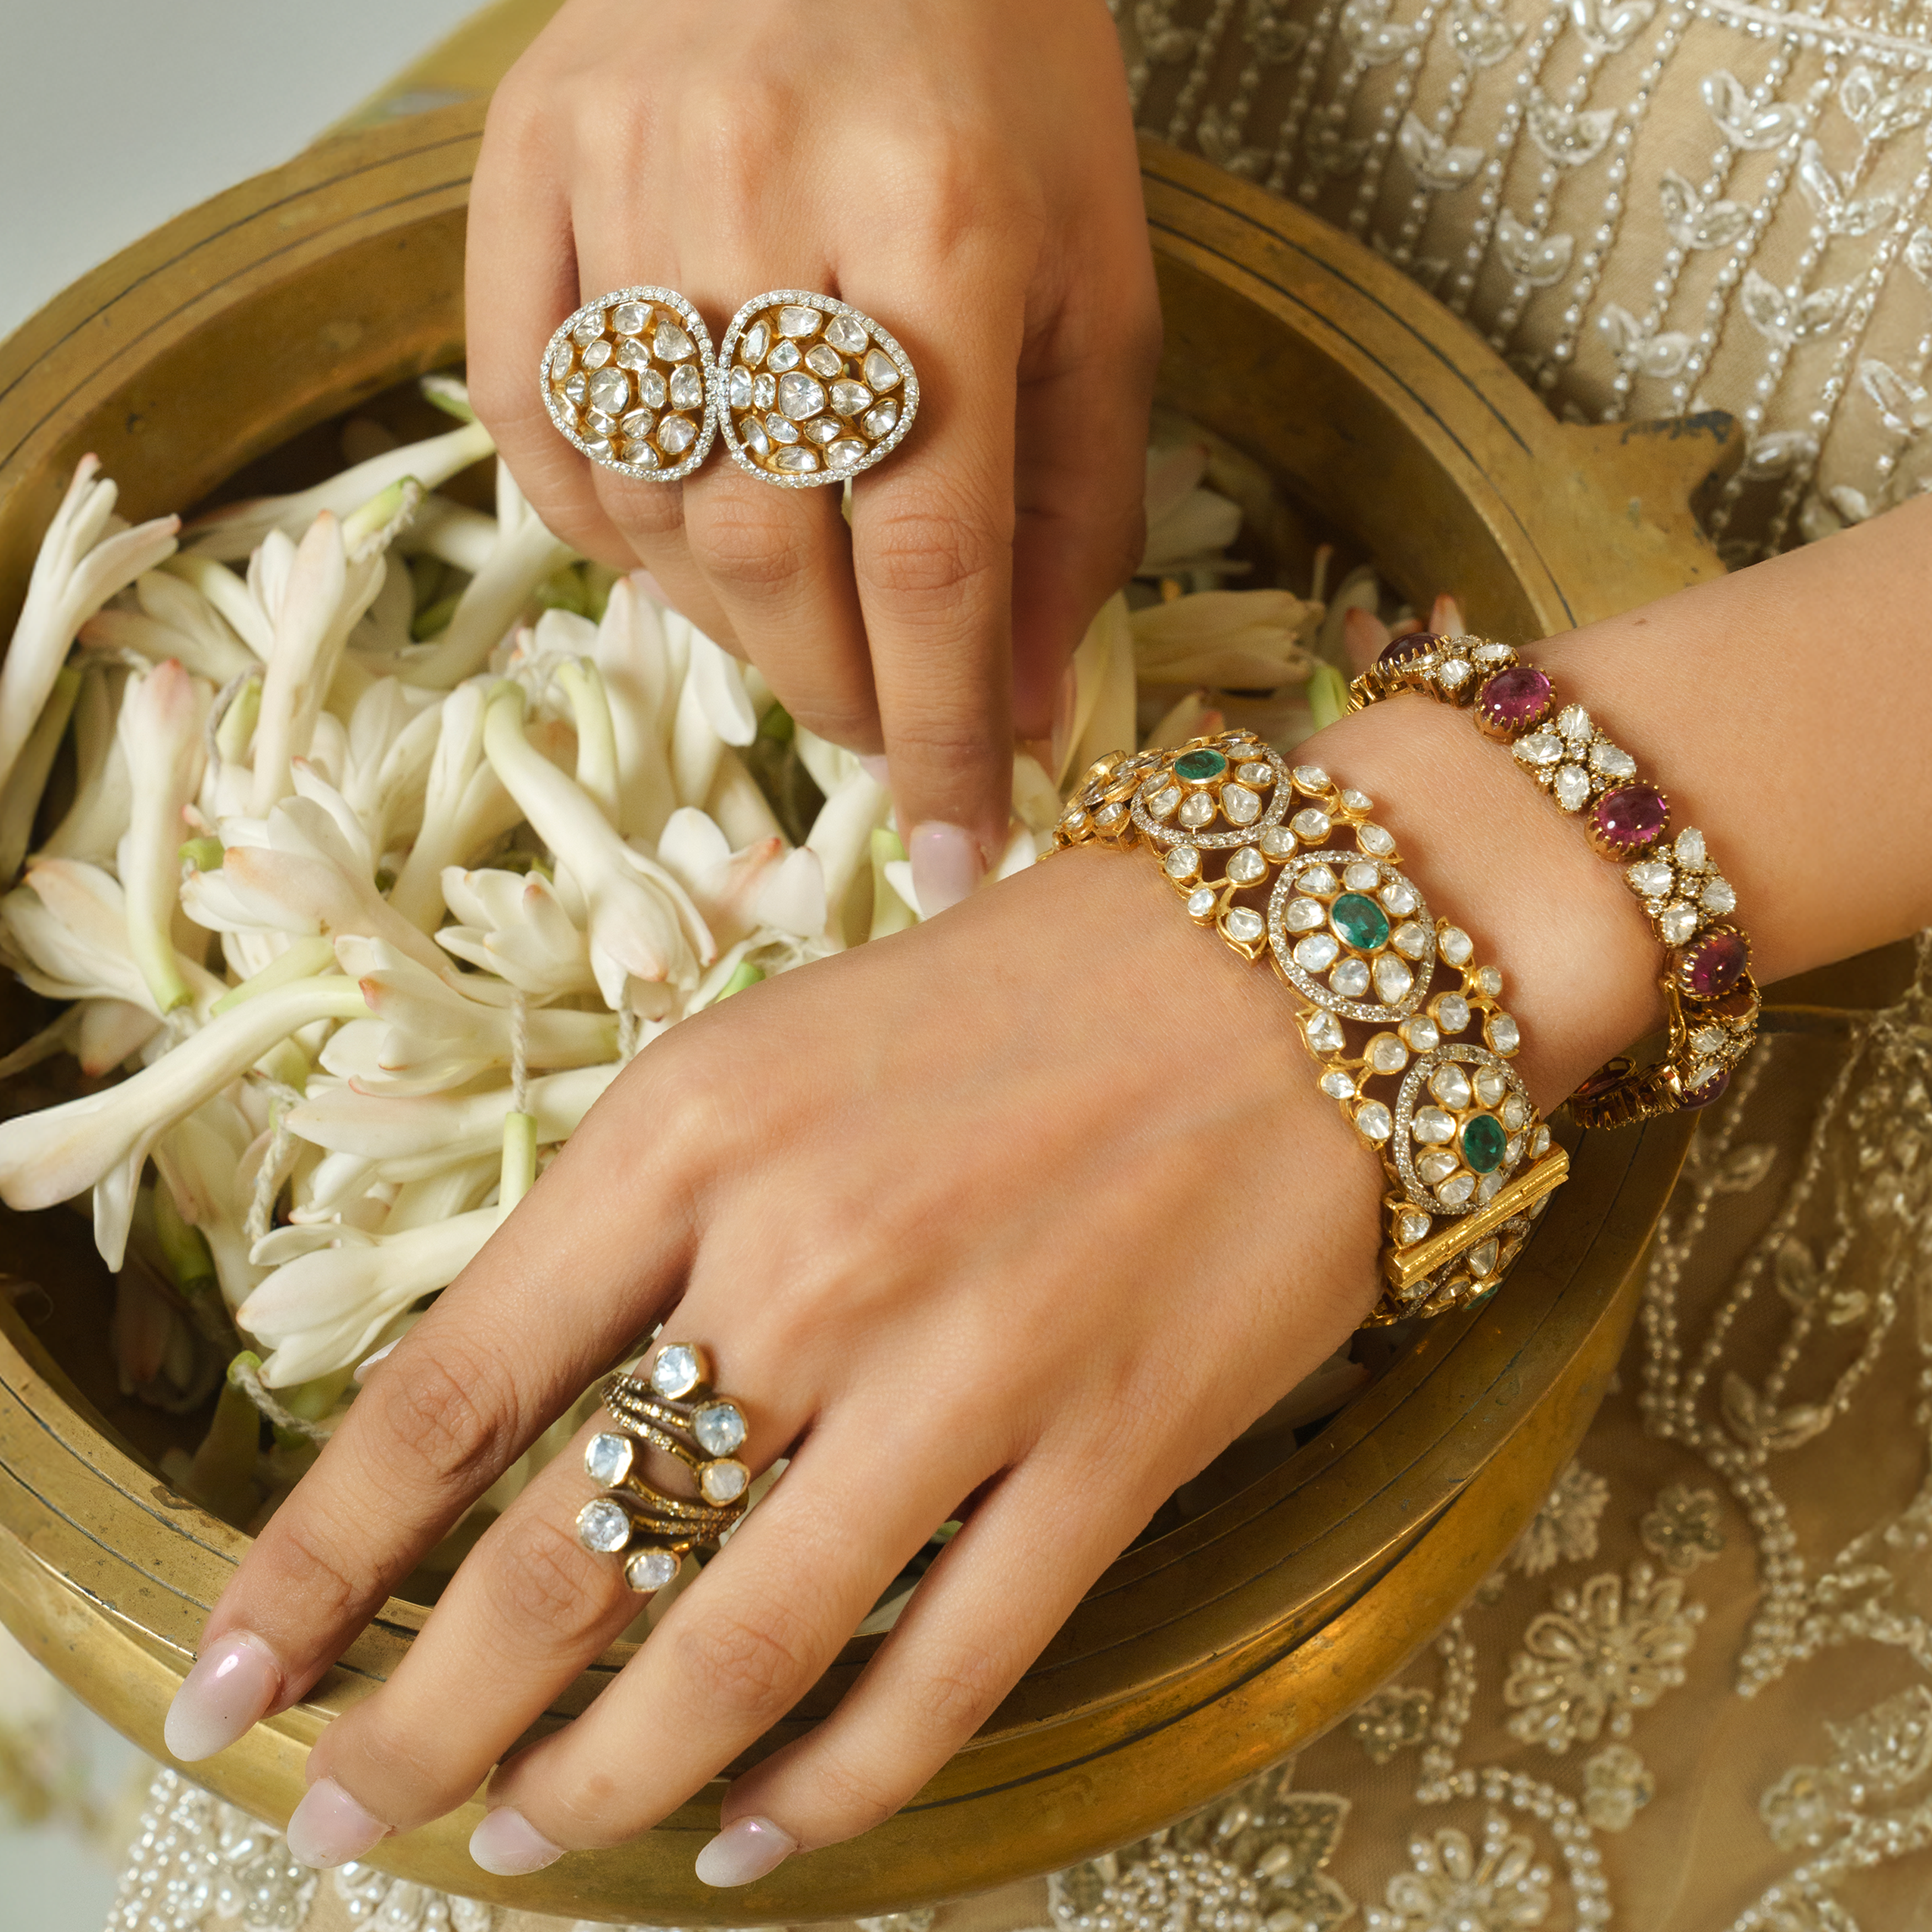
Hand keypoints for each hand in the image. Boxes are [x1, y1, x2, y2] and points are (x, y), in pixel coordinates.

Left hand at [163, 844, 1386, 1883]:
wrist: (1294, 959)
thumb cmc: (1023, 990)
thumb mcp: (782, 1049)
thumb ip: (654, 1219)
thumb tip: (533, 1411)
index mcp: (693, 1130)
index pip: (449, 1392)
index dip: (316, 1561)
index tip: (231, 1677)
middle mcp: (804, 1258)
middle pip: (563, 1555)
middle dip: (421, 1719)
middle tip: (340, 1811)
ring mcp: (966, 1367)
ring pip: (738, 1650)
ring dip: (604, 1780)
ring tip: (525, 1842)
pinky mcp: (1112, 1450)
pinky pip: (941, 1678)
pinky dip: (826, 1788)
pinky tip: (752, 1838)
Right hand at [466, 0, 1158, 910]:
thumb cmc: (1008, 90)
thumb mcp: (1097, 288)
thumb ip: (1075, 510)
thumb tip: (1014, 709)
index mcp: (946, 240)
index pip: (934, 561)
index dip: (939, 732)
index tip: (951, 851)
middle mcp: (768, 214)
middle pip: (775, 554)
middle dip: (836, 688)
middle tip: (878, 722)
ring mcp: (625, 183)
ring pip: (648, 502)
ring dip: (728, 614)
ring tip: (796, 615)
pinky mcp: (524, 161)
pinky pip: (531, 414)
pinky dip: (599, 516)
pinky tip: (675, 531)